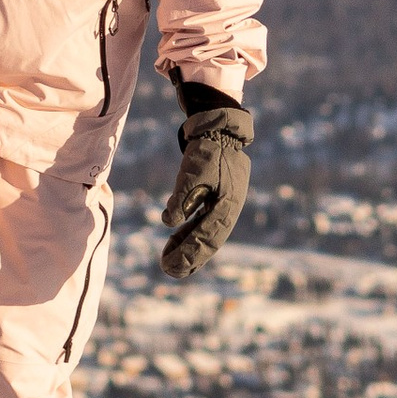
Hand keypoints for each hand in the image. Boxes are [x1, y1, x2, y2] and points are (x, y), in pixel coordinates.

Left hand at [159, 79, 252, 279]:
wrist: (220, 126)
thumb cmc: (208, 148)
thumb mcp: (194, 171)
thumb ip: (182, 197)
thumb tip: (169, 223)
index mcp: (228, 206)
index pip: (207, 238)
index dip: (189, 255)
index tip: (171, 267)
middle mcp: (228, 210)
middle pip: (208, 242)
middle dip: (189, 258)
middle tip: (168, 271)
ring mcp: (223, 205)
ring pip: (205, 234)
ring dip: (188, 248)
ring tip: (169, 261)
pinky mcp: (215, 198)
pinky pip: (202, 222)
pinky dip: (188, 231)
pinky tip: (174, 238)